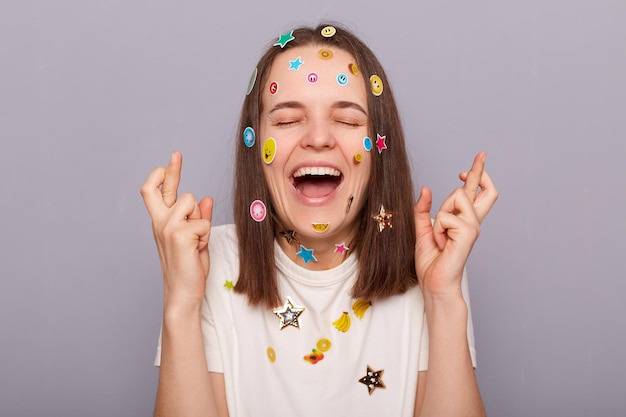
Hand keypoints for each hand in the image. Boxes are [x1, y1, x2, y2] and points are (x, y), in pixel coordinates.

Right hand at [140, 151, 213, 305]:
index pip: (156, 192)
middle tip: (176, 154)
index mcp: (161, 222)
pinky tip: (198, 249)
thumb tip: (206, 198)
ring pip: (191, 201)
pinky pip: (202, 222)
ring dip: (200, 219)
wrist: (184, 292)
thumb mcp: (197, 239)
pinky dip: (205, 235)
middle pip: (161, 188)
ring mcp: (167, 227)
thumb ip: (199, 218)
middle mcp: (160, 222)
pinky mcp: (179, 235)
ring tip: (196, 241)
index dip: (164, 175)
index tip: (171, 160)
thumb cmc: (189, 268)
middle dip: (172, 171)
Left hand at [413, 152, 497, 297]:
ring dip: (440, 215)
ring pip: (456, 197)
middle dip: (479, 171)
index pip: (475, 193)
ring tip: (440, 236)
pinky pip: (446, 215)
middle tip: (481, 156)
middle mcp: (472, 221)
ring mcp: (473, 226)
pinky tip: (441, 243)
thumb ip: (423, 210)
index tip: (476, 160)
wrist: (434, 283)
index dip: (477, 174)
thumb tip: (425, 189)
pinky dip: (437, 228)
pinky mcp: (469, 233)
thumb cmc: (432, 262)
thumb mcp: (421, 230)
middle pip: (483, 189)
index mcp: (463, 220)